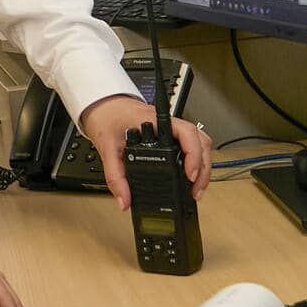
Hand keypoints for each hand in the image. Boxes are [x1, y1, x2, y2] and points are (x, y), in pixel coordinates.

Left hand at [78, 95, 211, 210]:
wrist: (103, 106)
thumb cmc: (107, 118)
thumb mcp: (108, 148)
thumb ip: (115, 176)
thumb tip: (125, 200)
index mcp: (155, 121)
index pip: (186, 132)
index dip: (193, 154)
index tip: (190, 175)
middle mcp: (168, 124)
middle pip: (200, 141)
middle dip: (203, 168)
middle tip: (196, 191)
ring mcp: (171, 129)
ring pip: (200, 143)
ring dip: (203, 166)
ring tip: (196, 188)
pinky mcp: (171, 136)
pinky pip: (192, 147)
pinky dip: (196, 162)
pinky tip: (191, 178)